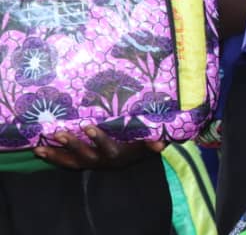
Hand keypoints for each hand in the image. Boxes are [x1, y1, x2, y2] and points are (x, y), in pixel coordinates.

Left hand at [34, 126, 163, 169]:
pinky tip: (38, 150)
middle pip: (85, 155)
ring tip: (39, 147)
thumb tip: (161, 143)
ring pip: (71, 161)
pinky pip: (65, 163)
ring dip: (56, 155)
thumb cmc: (140, 146)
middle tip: (59, 133)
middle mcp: (102, 161)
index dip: (97, 138)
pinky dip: (52, 157)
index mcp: (117, 154)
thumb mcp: (148, 144)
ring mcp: (90, 163)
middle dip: (72, 145)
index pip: (107, 147)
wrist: (131, 160)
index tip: (88, 127)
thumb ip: (154, 142)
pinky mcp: (82, 163)